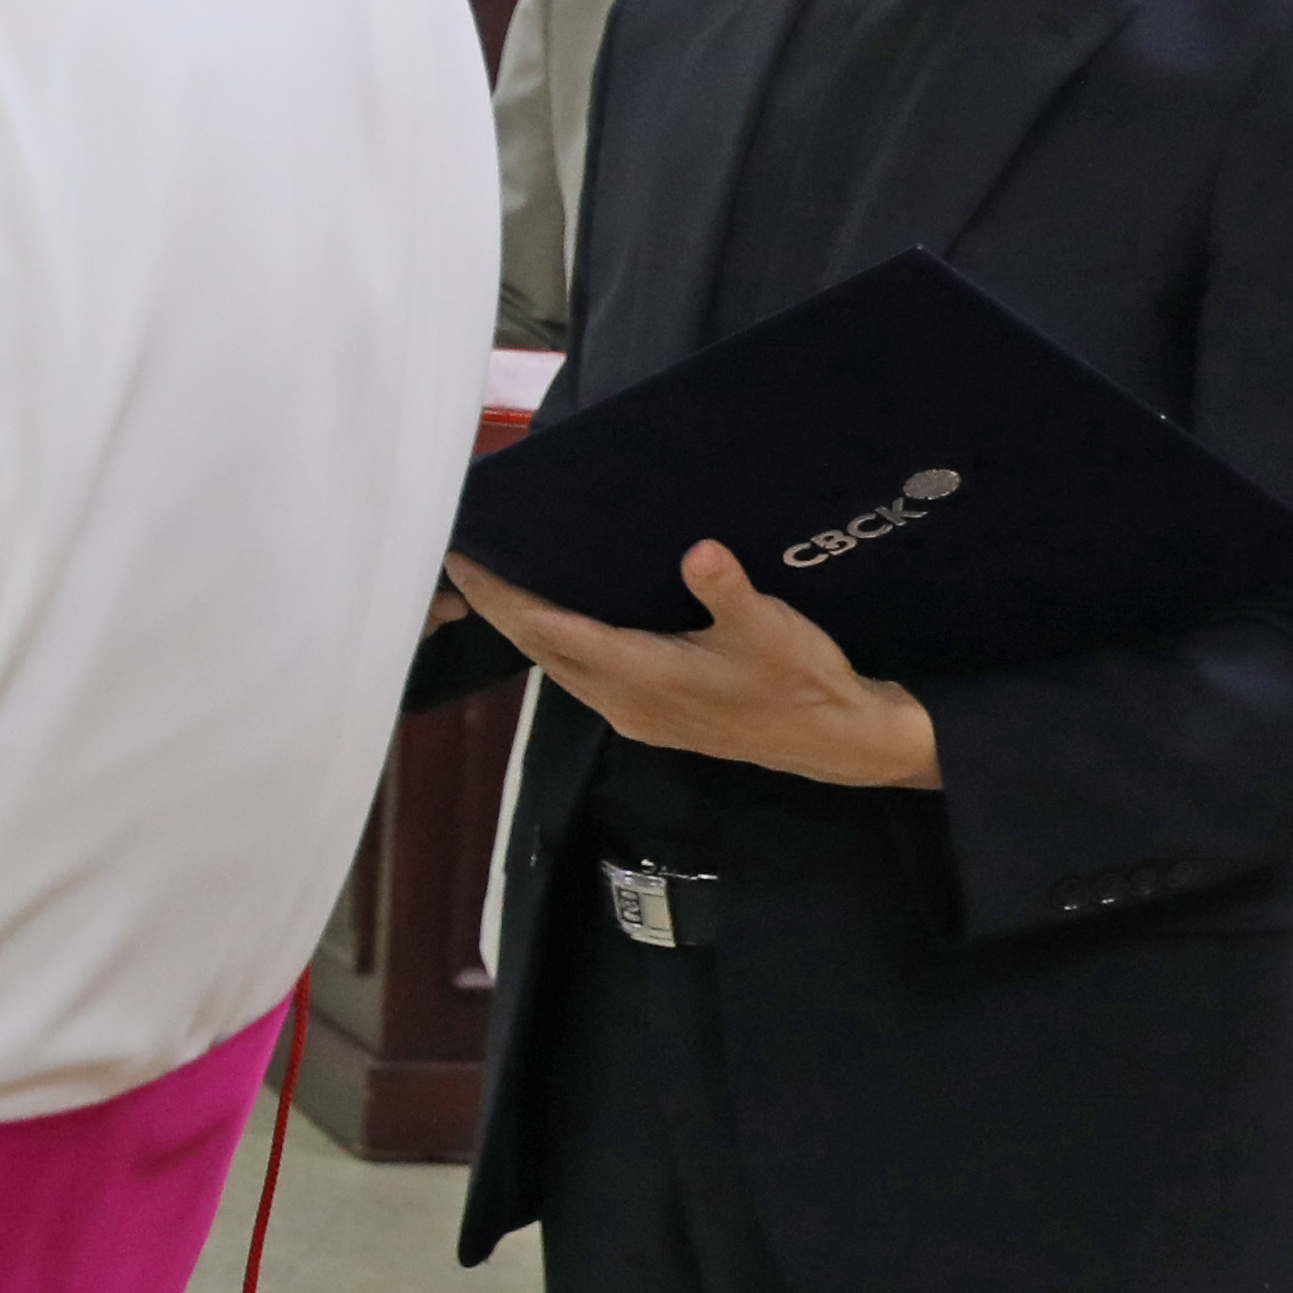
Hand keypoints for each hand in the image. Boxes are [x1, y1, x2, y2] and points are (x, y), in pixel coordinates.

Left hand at [449, 544, 942, 791]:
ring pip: (554, 665)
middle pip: (538, 647)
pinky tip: (550, 618)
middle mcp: (621, 698)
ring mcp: (630, 712)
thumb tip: (700, 553)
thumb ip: (727, 592)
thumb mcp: (771, 628)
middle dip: (496, 605)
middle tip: (462, 558)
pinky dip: (554, 643)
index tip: (464, 559)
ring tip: (492, 582)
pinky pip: (578, 674)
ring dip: (521, 626)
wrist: (831, 739)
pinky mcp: (644, 716)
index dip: (501, 595)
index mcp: (641, 674)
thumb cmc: (800, 680)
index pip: (548, 629)